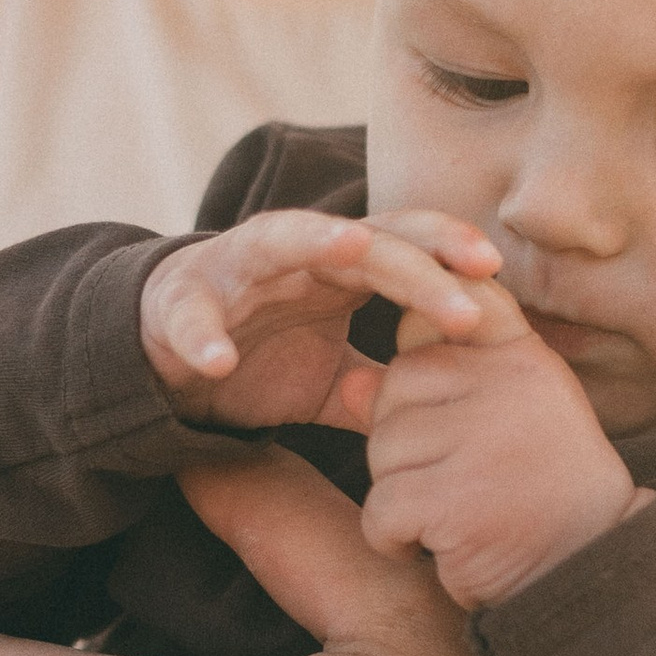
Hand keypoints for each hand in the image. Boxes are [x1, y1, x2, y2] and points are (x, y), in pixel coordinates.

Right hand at [140, 209, 497, 431]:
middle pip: (366, 241)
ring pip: (279, 242)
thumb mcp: (330, 380)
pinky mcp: (176, 303)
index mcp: (337, 271)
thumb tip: (455, 414)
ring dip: (316, 243)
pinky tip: (218, 361)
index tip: (496, 277)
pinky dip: (200, 337)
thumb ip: (383, 386)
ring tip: (355, 251)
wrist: (159, 360)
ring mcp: (234, 271)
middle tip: (471, 282)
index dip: (447, 256)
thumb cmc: (254, 356)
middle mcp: (293, 255)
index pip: (405, 249)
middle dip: (418, 261)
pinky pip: (190, 317)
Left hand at [360, 295, 645, 609]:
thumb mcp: (497, 425)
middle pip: (396, 386)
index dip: (427, 339)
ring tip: (450, 514)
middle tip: (451, 479)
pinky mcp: (454, 499)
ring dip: (399, 493)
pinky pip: (381, 508)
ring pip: (382, 448)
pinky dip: (393, 539)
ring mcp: (482, 439)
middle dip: (403, 441)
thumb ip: (428, 395)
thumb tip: (350, 382)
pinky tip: (435, 548)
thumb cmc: (539, 493)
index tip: (445, 393)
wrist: (591, 567)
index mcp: (522, 357)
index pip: (454, 306)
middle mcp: (506, 385)